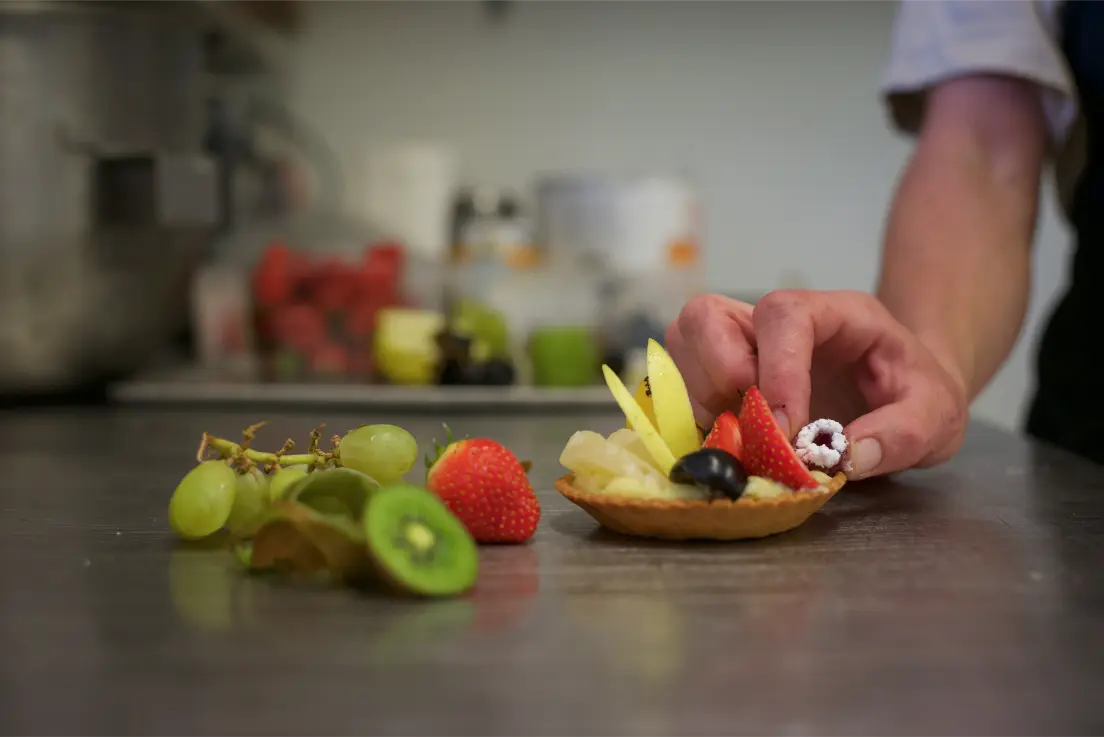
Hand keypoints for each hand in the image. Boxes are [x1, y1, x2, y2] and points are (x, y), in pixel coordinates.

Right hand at [664, 290, 968, 478]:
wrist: (905, 396)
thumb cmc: (917, 395)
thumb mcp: (938, 415)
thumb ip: (903, 434)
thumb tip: (847, 457)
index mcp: (833, 314)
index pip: (783, 315)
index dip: (776, 369)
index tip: (787, 428)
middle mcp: (775, 322)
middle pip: (708, 314)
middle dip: (718, 375)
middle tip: (752, 424)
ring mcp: (740, 344)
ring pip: (682, 341)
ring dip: (699, 396)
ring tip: (742, 434)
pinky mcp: (719, 374)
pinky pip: (677, 379)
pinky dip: (690, 414)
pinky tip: (728, 440)